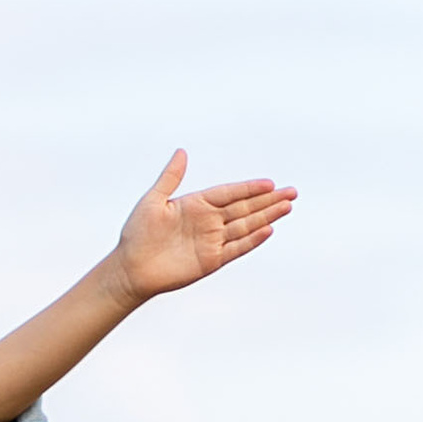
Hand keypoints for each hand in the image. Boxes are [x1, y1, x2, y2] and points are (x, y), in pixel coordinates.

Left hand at [113, 150, 295, 302]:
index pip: (229, 193)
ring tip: (287, 207)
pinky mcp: (211, 261)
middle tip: (292, 192)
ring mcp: (211, 241)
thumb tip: (181, 152)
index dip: (249, 188)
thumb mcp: (153, 201)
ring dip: (266, 216)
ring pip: (245, 226)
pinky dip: (252, 240)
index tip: (270, 183)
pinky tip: (268, 230)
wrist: (130, 269)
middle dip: (268, 200)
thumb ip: (170, 178)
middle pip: (244, 208)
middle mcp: (208, 221)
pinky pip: (236, 248)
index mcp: (196, 204)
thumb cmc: (137, 234)